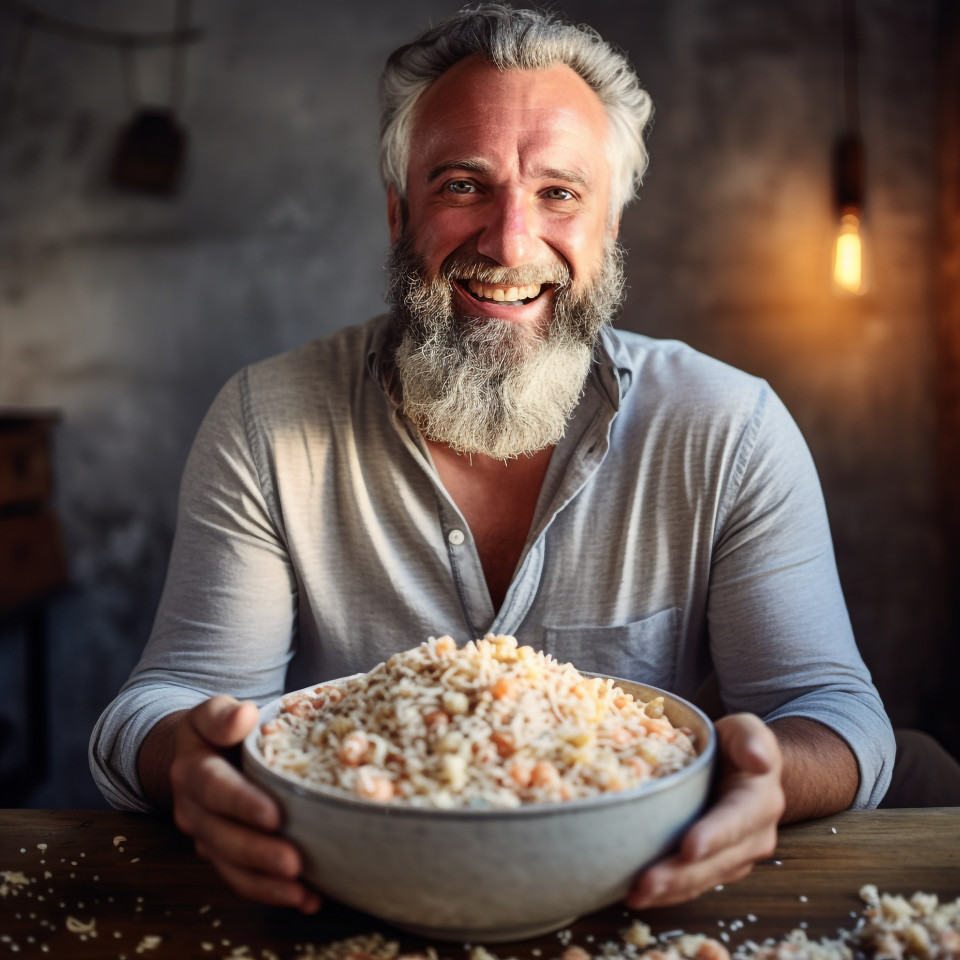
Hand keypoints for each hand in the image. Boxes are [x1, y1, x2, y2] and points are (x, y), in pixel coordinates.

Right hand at [169, 696, 321, 912]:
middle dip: (257, 852)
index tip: (273, 815)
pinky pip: (242, 878)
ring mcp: (206, 835)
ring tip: (301, 891)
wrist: (195, 752)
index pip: (214, 787)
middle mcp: (193, 807)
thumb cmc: (217, 728)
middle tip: (293, 862)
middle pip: (221, 836)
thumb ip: (224, 714)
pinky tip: (306, 898)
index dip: (241, 803)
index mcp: (193, 768)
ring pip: (230, 866)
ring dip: (265, 883)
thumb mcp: (214, 711)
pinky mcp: (222, 853)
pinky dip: (271, 891)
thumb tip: (245, 715)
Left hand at [625, 712, 784, 908]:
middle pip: (717, 861)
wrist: (747, 770)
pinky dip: (668, 892)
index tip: (689, 847)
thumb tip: (760, 759)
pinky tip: (637, 895)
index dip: (714, 836)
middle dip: (681, 874)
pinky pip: (694, 884)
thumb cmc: (738, 745)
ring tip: (635, 895)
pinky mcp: (717, 867)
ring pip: (704, 879)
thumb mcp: (746, 730)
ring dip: (670, 890)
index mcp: (759, 800)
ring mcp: (737, 857)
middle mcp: (754, 836)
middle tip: (645, 882)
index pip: (737, 820)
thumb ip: (752, 738)